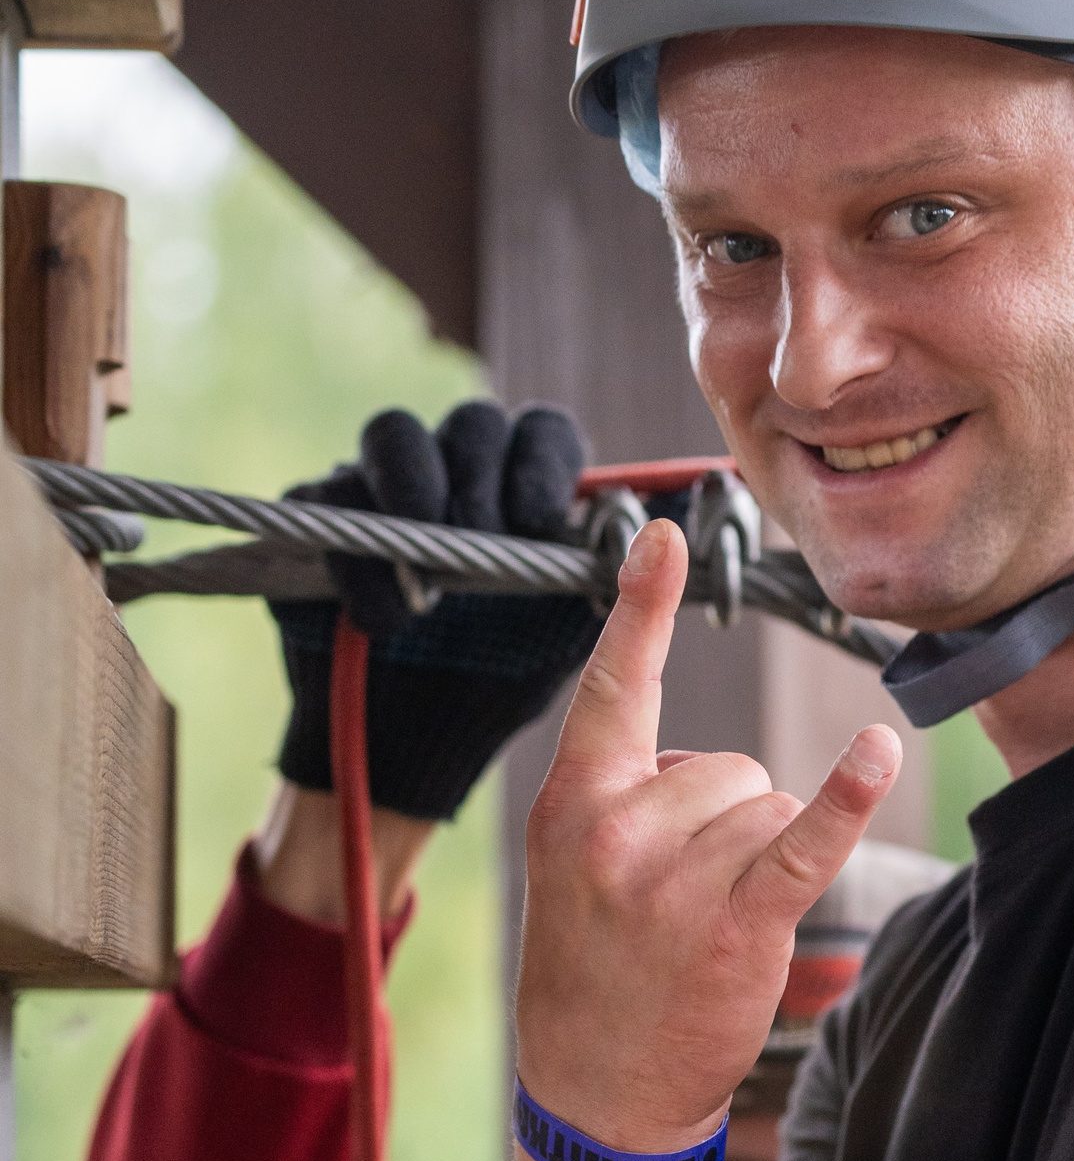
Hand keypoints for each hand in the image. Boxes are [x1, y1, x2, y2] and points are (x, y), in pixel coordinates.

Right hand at [272, 399, 601, 823]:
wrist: (419, 738)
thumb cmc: (503, 678)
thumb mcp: (570, 636)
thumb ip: (618, 591)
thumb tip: (668, 536)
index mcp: (523, 489)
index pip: (543, 432)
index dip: (544, 462)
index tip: (544, 519)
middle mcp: (456, 471)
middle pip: (472, 421)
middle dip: (483, 474)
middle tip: (486, 533)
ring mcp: (381, 488)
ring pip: (393, 433)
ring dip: (417, 485)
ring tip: (433, 561)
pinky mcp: (318, 519)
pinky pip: (327, 502)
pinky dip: (358, 560)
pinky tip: (387, 617)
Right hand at [518, 515, 900, 1144]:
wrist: (598, 1094)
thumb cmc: (596, 975)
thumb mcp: (572, 872)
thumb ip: (621, 798)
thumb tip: (705, 761)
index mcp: (572, 802)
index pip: (612, 685)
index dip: (641, 606)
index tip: (663, 533)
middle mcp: (617, 829)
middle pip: (729, 762)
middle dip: (727, 820)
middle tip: (682, 898)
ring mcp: (675, 877)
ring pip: (767, 805)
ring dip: (759, 859)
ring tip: (707, 925)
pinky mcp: (737, 921)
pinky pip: (804, 840)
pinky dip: (846, 799)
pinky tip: (879, 751)